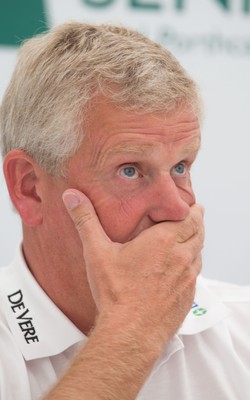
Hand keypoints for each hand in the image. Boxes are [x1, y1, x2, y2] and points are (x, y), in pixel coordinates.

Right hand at [63, 189, 203, 344]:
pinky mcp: (188, 296)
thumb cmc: (116, 293)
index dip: (191, 209)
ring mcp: (187, 277)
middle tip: (192, 216)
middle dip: (196, 222)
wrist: (131, 333)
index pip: (189, 217)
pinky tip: (181, 269)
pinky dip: (192, 265)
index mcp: (164, 241)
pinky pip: (196, 274)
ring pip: (199, 253)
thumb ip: (85, 220)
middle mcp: (181, 256)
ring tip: (188, 239)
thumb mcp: (97, 252)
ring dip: (195, 243)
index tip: (189, 204)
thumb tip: (72, 196)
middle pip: (198, 232)